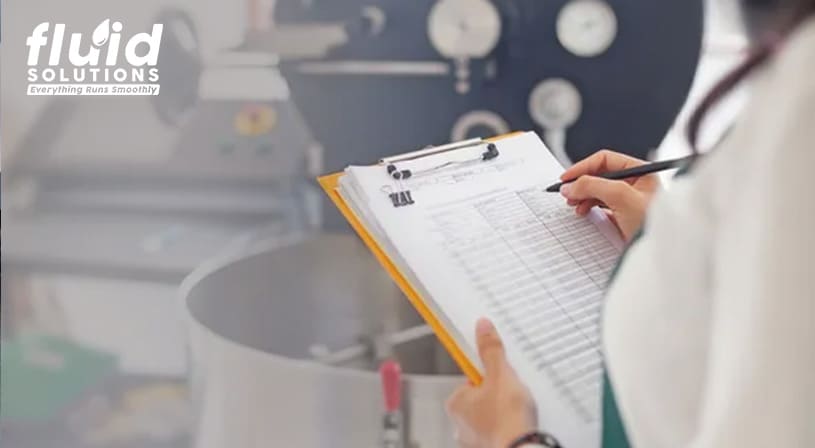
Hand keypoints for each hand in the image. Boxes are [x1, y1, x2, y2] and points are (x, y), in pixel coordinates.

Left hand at [446, 319, 536, 447]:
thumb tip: (482, 328)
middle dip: (498, 394)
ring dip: (505, 412)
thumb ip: (491, 350)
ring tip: (520, 409)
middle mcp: (460, 423)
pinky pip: (500, 431)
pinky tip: (520, 424)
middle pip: (482, 397)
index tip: (502, 374)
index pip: (471, 380)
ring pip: (491, 416)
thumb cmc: (507, 418)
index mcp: (456, 403)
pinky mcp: (491, 446)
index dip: (489, 375)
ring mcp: (475, 438)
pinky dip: (509, 427)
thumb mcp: (501, 375)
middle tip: (514, 392)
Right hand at [559, 150, 659, 240]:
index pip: (605, 160)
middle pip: (599, 175)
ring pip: (597, 191)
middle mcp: (635, 183)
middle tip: (567, 193)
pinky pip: (600, 205)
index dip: (583, 167)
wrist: (658, 254)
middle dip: (581, 183)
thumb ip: (593, 186)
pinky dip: (588, 207)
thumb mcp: (620, 197)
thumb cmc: (650, 223)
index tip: (567, 178)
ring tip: (574, 204)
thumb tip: (570, 185)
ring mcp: (628, 200)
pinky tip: (584, 212)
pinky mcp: (622, 216)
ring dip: (582, 196)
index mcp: (640, 172)